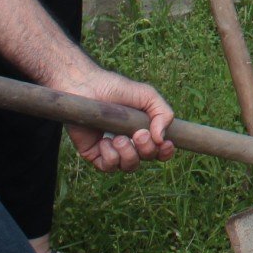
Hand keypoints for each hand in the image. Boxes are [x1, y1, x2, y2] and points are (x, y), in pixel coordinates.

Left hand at [58, 66, 175, 170]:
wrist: (86, 86)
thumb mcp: (147, 95)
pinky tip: (104, 141)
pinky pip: (108, 166)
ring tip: (118, 138)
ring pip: (129, 166)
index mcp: (144, 130)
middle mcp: (130, 142)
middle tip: (138, 134)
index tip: (164, 143)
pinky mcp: (94, 153)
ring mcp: (112, 149)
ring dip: (128, 154)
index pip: (160, 150)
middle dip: (146, 149)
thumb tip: (161, 138)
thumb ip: (163, 113)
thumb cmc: (116, 88)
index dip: (165, 152)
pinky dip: (110, 157)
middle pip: (147, 158)